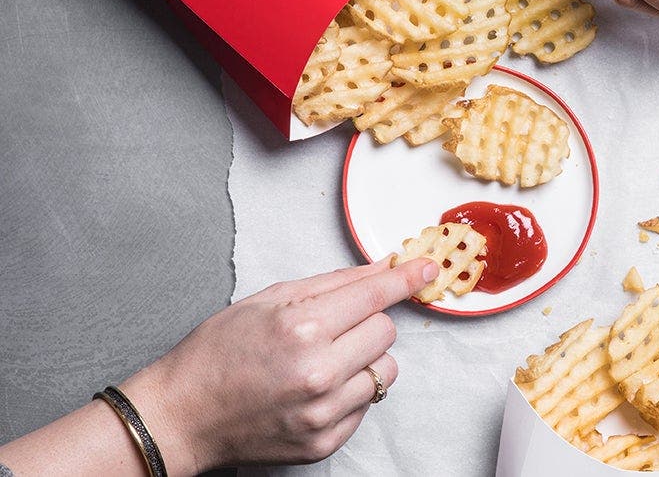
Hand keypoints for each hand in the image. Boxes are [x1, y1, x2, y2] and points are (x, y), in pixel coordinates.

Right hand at [120, 255, 436, 472]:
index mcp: (302, 328)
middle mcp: (318, 371)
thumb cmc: (218, 352)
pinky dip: (350, 392)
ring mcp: (324, 411)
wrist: (182, 414)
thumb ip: (332, 284)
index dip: (406, 278)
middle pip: (386, 331)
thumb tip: (382, 268)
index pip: (375, 296)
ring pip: (385, 370)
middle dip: (368, 321)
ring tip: (324, 360)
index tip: (427, 269)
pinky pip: (367, 404)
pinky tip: (315, 388)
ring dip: (364, 359)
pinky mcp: (325, 440)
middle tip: (333, 326)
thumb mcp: (268, 300)